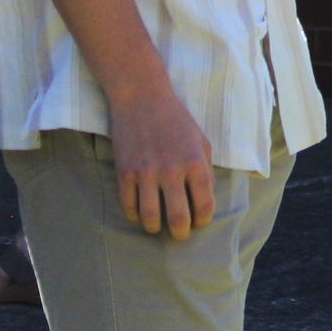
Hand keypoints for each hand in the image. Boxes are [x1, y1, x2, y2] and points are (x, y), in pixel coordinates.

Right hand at [109, 88, 215, 240]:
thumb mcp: (201, 141)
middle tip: (181, 234)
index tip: (200, 221)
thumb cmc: (176, 120)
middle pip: (178, 218)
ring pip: (150, 218)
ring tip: (159, 226)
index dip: (204, 220)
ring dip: (156, 228)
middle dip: (181, 233)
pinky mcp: (125, 173)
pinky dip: (135, 216)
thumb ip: (206, 170)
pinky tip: (141, 213)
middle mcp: (172, 170)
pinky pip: (129, 207)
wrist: (142, 98)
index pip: (205, 205)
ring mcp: (146, 173)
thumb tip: (205, 199)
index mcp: (196, 162)